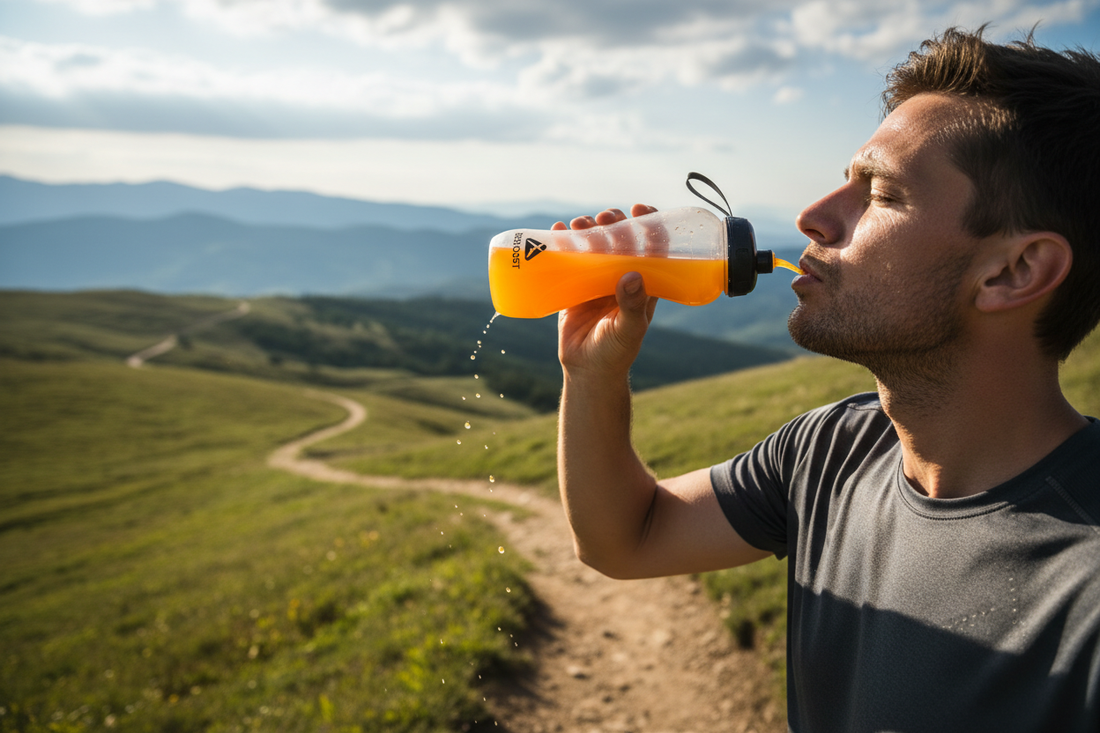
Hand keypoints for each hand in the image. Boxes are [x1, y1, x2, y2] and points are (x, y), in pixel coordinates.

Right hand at [556, 204, 659, 380]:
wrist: (587, 370)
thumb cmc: (615, 352)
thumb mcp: (628, 330)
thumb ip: (633, 306)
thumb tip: (632, 276)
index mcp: (644, 283)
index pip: (652, 246)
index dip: (649, 223)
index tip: (640, 210)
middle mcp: (622, 275)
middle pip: (621, 238)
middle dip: (613, 222)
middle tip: (603, 219)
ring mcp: (597, 279)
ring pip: (595, 243)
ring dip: (588, 227)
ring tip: (578, 223)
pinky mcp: (574, 285)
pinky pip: (569, 258)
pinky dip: (562, 241)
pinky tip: (556, 229)